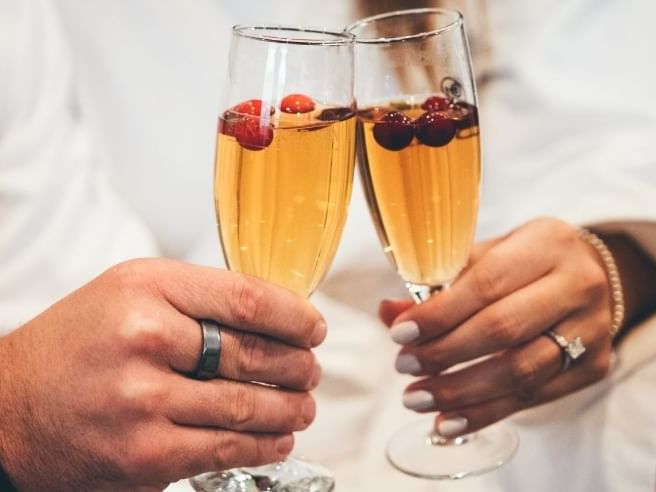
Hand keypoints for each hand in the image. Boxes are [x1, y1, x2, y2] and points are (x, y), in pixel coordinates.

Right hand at [0, 258, 324, 490]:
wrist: (11, 408)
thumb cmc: (76, 344)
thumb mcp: (130, 291)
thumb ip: (197, 296)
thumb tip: (273, 313)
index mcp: (147, 289)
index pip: (247, 299)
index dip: (295, 317)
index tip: (313, 328)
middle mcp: (145, 340)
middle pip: (254, 355)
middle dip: (299, 366)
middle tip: (311, 370)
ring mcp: (144, 401)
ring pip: (247, 407)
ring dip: (289, 409)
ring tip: (303, 405)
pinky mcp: (145, 455)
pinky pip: (224, 450)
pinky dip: (263, 445)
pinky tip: (277, 438)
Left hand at [380, 218, 613, 437]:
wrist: (590, 276)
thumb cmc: (525, 263)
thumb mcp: (487, 257)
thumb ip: (440, 283)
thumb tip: (389, 313)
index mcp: (546, 244)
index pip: (486, 283)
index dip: (440, 313)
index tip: (400, 334)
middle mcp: (577, 285)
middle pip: (504, 329)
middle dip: (445, 353)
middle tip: (404, 366)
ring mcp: (591, 329)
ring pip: (520, 371)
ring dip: (460, 391)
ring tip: (417, 397)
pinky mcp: (594, 366)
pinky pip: (534, 397)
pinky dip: (485, 412)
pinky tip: (449, 419)